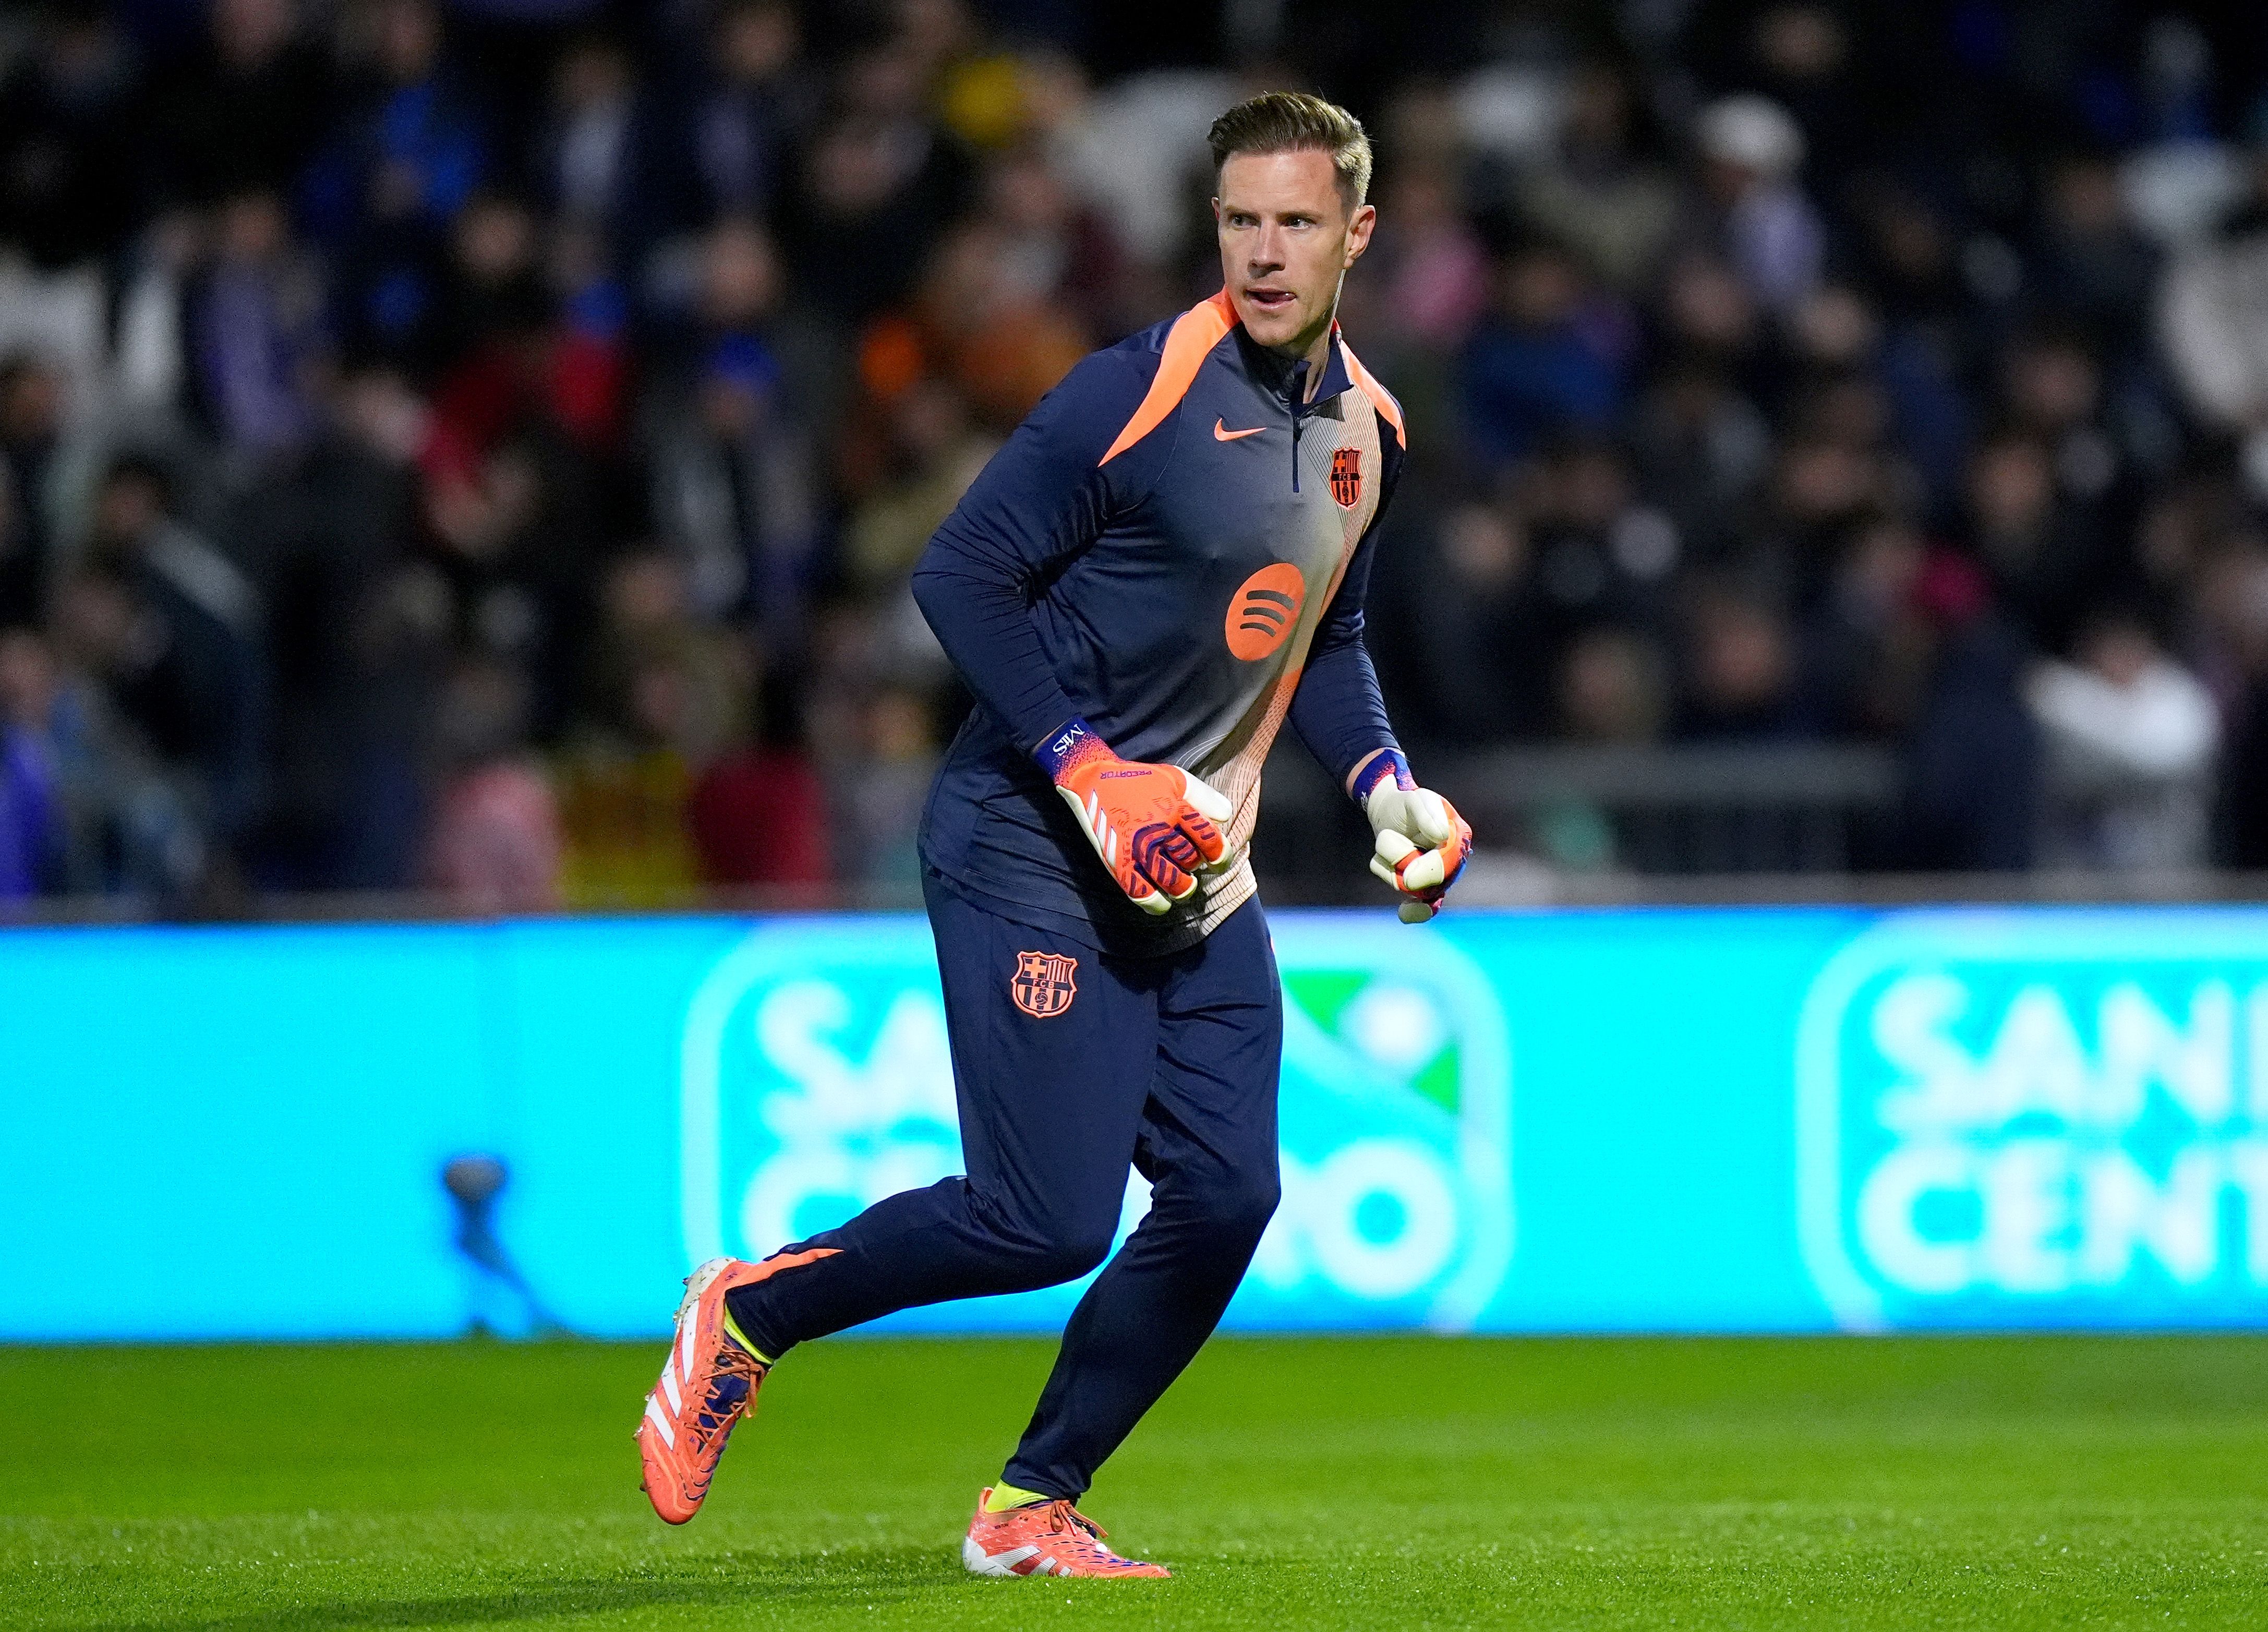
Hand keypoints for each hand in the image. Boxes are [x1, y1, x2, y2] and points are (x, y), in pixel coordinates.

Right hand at [1040, 719, 1233, 914]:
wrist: (1092, 781)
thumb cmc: (1138, 779)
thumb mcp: (1175, 778)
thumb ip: (1204, 796)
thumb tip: (1227, 816)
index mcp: (1176, 808)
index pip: (1210, 841)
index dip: (1221, 855)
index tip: (1217, 860)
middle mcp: (1159, 831)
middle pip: (1191, 861)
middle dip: (1195, 865)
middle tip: (1189, 862)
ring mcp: (1139, 850)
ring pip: (1174, 883)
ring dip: (1182, 887)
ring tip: (1182, 883)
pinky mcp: (1120, 864)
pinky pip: (1143, 894)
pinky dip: (1156, 903)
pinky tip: (1162, 901)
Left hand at [1357, 752, 1471, 922]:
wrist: (1388, 813)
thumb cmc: (1405, 804)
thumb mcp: (1416, 799)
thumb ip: (1429, 813)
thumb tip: (1443, 836)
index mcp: (1459, 836)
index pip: (1449, 862)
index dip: (1429, 873)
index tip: (1408, 880)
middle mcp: (1453, 859)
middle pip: (1434, 883)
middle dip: (1405, 869)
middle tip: (1386, 839)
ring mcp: (1438, 875)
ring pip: (1416, 890)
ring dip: (1391, 867)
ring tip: (1387, 840)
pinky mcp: (1422, 886)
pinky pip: (1419, 905)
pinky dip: (1412, 910)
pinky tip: (1405, 913)